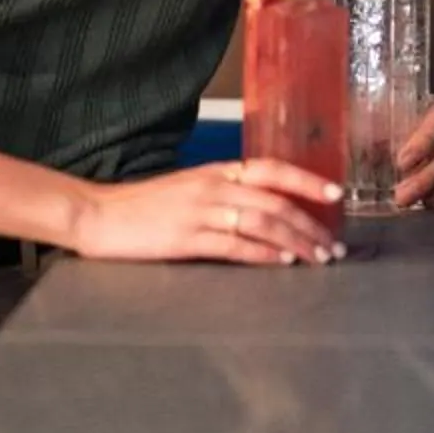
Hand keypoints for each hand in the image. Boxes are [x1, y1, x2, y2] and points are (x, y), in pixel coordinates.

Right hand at [75, 157, 344, 264]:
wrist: (96, 214)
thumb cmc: (141, 206)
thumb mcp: (187, 189)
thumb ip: (222, 194)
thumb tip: (261, 211)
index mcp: (214, 171)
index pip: (272, 169)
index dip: (307, 180)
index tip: (336, 193)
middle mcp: (213, 186)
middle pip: (276, 201)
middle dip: (311, 225)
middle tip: (334, 247)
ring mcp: (200, 211)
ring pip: (263, 223)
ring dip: (296, 242)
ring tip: (318, 259)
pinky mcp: (187, 238)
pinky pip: (236, 245)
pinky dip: (264, 254)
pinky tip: (283, 263)